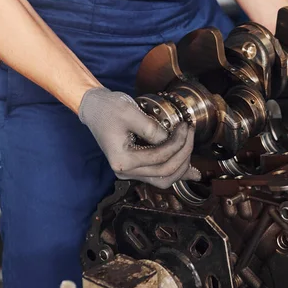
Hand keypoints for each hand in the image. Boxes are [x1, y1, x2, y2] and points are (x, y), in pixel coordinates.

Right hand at [78, 88, 199, 188]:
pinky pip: (159, 175)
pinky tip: (192, 171)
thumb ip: (152, 128)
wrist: (95, 108)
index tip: (185, 126)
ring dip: (182, 166)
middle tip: (190, 134)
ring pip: (164, 179)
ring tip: (191, 150)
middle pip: (165, 172)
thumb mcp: (130, 113)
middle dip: (183, 153)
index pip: (160, 157)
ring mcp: (131, 172)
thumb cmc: (108, 108)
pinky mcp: (136, 167)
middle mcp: (125, 171)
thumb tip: (173, 140)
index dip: (178, 143)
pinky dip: (176, 172)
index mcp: (122, 160)